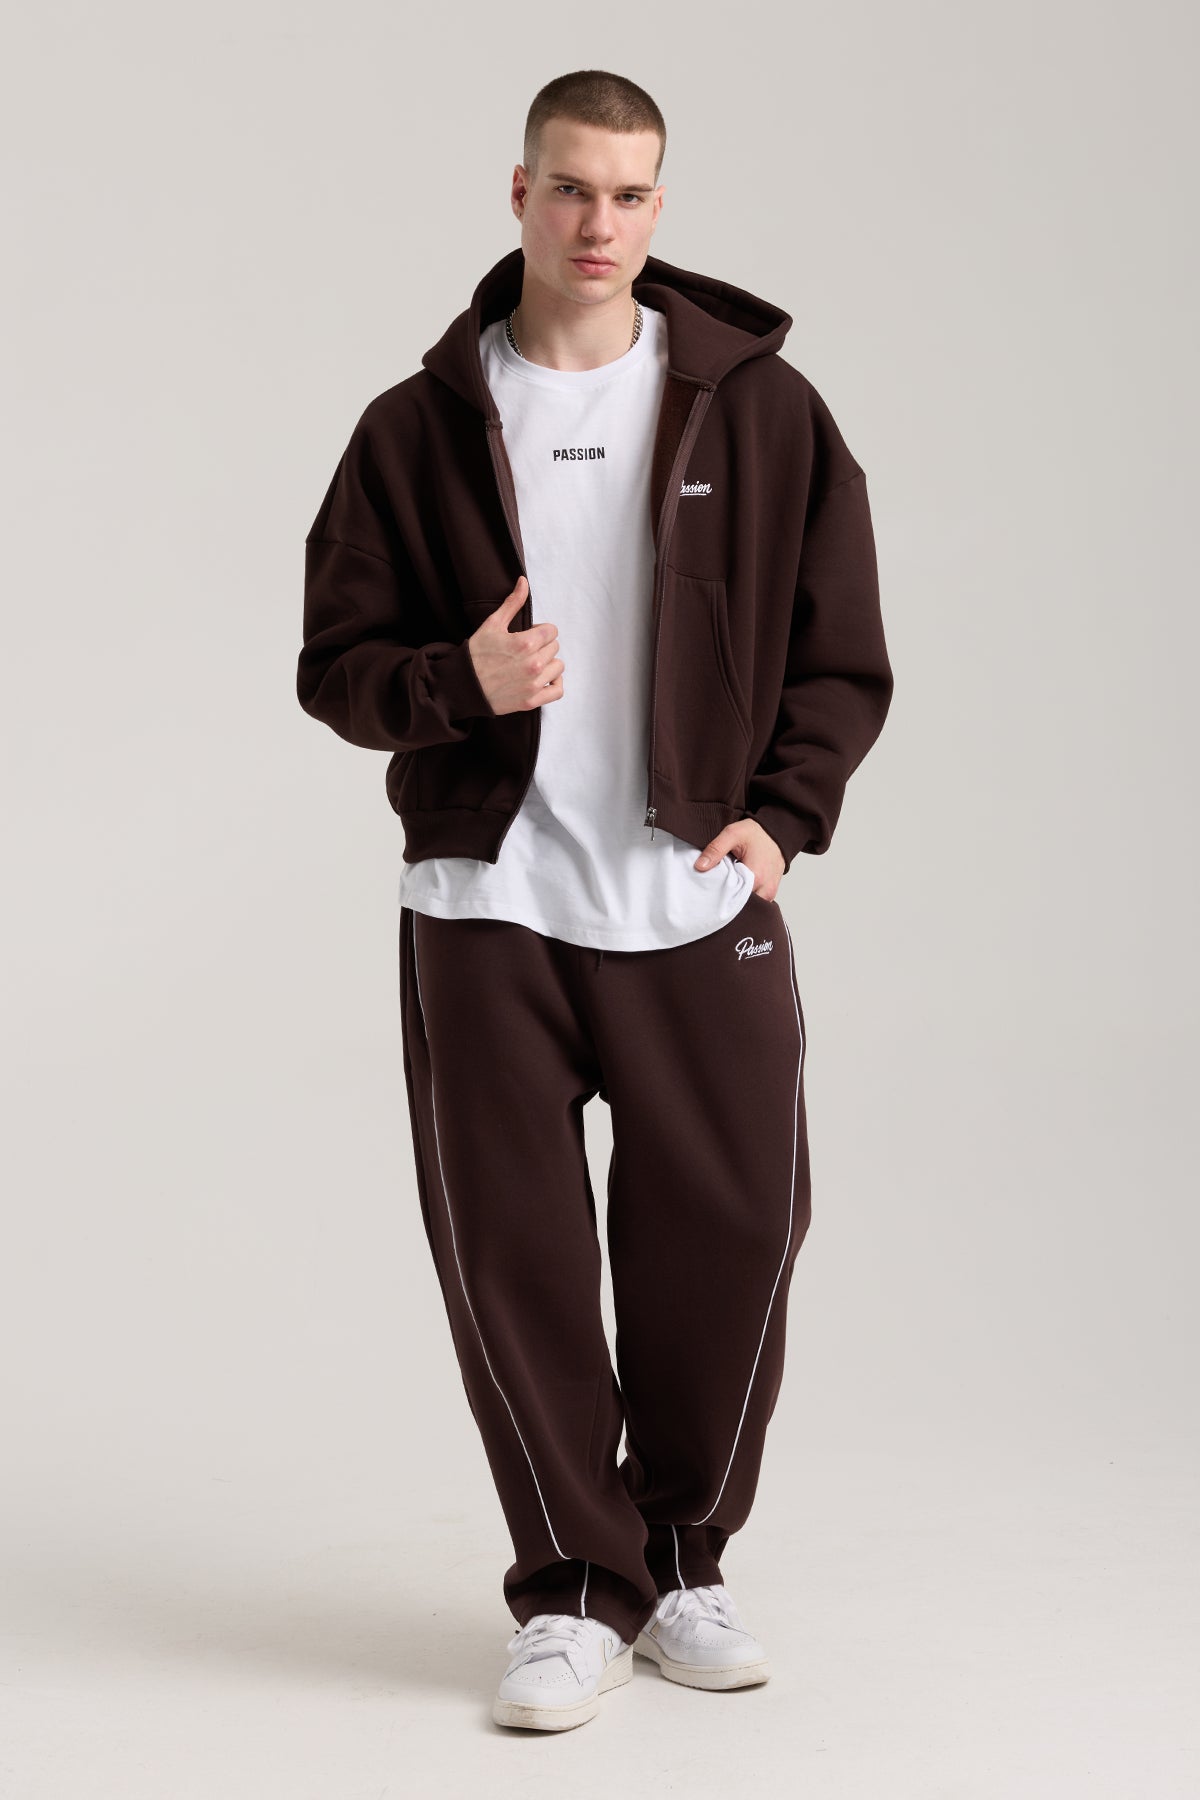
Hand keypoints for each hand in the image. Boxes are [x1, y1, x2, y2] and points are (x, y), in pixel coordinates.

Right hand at [467, 576, 563, 714]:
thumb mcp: (492, 624)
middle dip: (542, 646)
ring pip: (558, 666)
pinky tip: (544, 678)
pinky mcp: (531, 700)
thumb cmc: (476, 654)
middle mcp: (533, 664)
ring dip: (549, 663)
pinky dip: (555, 683)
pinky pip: (558, 690)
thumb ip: (512, 603)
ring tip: (532, 664)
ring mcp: (533, 684)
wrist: (463, 686)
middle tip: (524, 651)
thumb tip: (524, 581)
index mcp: (525, 643)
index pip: (552, 631)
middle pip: (554, 647)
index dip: (540, 631)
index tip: (527, 636)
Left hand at [693, 818, 784, 901]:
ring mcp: (770, 892)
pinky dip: (746, 897)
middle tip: (718, 888)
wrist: (776, 832)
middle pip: (741, 905)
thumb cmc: (757, 833)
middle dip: (728, 900)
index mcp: (756, 877)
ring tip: (729, 886)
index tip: (710, 889)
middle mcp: (766, 888)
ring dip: (737, 899)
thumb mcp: (732, 834)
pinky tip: (739, 886)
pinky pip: (757, 902)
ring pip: (749, 905)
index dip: (719, 896)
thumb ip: (715, 849)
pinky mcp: (771, 892)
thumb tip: (699, 866)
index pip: (733, 899)